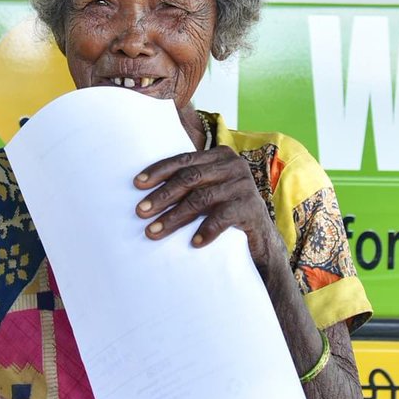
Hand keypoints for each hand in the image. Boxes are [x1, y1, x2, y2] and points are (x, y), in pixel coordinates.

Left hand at [134, 146, 280, 270]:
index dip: (159, 171)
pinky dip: (206, 230)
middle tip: (141, 211)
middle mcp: (234, 166)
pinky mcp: (252, 208)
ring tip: (154, 232)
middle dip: (162, 196)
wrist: (261, 237)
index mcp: (220, 156)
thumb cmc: (226, 210)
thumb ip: (189, 183)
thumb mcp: (209, 190)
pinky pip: (222, 218)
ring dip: (174, 217)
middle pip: (189, 178)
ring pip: (201, 199)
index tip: (137, 184)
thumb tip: (145, 192)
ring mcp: (244, 186)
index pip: (184, 160)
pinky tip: (193, 243)